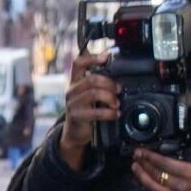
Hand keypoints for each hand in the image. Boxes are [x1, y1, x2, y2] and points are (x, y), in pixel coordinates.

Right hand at [58, 51, 119, 170]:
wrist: (75, 132)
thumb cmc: (85, 111)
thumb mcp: (88, 94)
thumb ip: (98, 84)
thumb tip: (118, 75)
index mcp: (75, 82)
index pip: (78, 63)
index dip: (91, 58)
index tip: (105, 58)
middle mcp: (72, 90)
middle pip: (91, 79)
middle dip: (109, 83)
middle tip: (119, 89)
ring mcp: (73, 104)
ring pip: (94, 93)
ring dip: (109, 97)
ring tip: (116, 103)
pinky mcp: (77, 116)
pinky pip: (96, 112)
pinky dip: (109, 113)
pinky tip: (114, 114)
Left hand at [132, 125, 190, 190]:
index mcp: (188, 172)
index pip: (164, 163)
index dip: (151, 157)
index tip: (141, 151)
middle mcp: (179, 184)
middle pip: (156, 173)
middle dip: (144, 164)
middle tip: (135, 156)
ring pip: (153, 185)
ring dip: (142, 175)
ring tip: (134, 166)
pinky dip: (148, 186)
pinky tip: (142, 180)